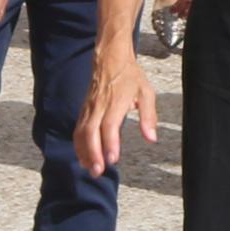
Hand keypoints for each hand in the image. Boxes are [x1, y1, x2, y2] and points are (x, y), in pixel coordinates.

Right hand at [74, 53, 158, 173]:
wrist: (110, 59)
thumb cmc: (130, 76)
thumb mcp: (146, 92)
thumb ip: (149, 116)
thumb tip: (151, 138)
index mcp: (116, 101)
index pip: (109, 125)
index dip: (110, 143)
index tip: (112, 160)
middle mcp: (99, 106)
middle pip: (91, 132)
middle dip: (93, 154)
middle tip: (99, 171)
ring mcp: (89, 108)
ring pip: (81, 133)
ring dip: (84, 152)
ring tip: (92, 169)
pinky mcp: (83, 110)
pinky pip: (78, 130)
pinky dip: (79, 146)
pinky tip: (85, 158)